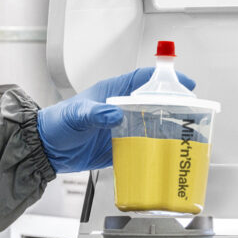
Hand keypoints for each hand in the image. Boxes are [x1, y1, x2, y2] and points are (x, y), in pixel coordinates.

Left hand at [37, 67, 195, 173]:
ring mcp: (121, 129)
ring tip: (185, 137)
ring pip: (150, 126)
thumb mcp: (77, 115)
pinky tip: (163, 158)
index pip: (143, 80)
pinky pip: (140, 149)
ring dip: (166, 131)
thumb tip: (115, 114)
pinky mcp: (118, 148)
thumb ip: (96, 114)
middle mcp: (120, 109)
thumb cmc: (57, 124)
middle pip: (153, 103)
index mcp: (112, 93)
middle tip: (192, 114)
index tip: (183, 84)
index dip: (165, 79)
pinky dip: (152, 153)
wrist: (46, 149)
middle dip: (173, 106)